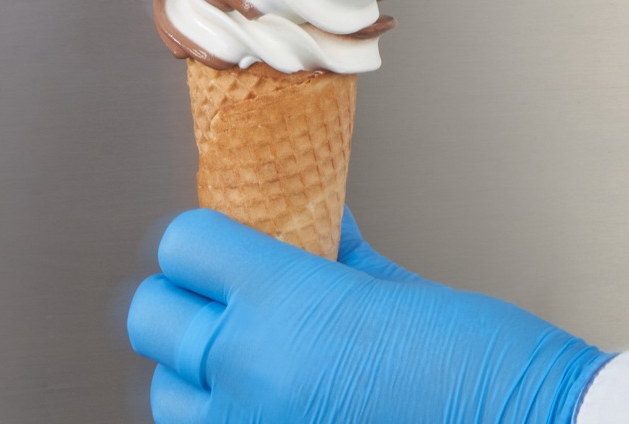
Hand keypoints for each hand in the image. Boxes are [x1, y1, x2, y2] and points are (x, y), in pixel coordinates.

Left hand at [127, 208, 609, 423]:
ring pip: (166, 395)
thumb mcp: (391, 284)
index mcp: (281, 303)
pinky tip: (264, 400)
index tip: (222, 238)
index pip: (182, 245)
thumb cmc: (476, 360)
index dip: (201, 238)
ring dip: (194, 372)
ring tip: (237, 358)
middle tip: (220, 294)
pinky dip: (226, 416)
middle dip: (183, 299)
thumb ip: (330, 254)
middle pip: (153, 316)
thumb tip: (303, 224)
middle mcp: (249, 371)